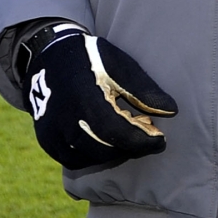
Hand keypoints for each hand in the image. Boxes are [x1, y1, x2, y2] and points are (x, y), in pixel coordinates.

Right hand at [17, 23, 177, 169]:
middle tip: (147, 136)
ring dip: (114, 152)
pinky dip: (94, 156)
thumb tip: (171, 111)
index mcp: (84, 99)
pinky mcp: (46, 141)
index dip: (141, 141)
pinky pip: (74, 160)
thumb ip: (144, 90)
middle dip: (131, 147)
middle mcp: (64, 120)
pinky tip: (107, 141)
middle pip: (104, 149)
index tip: (161, 140)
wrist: (49, 57)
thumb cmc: (91, 59)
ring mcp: (51, 133)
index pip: (117, 132)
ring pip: (90, 157)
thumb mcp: (120, 66)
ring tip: (128, 135)